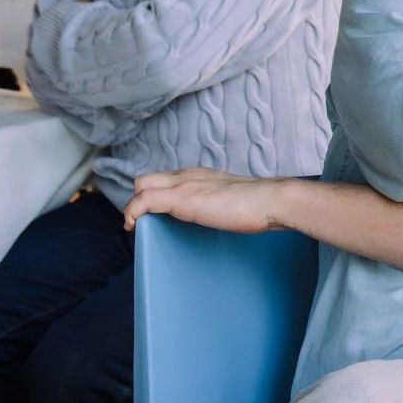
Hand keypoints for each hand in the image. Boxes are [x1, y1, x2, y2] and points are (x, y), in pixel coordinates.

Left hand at [122, 168, 292, 233]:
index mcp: (200, 175)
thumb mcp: (233, 200)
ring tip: (138, 226)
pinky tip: (133, 227)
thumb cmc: (260, 205)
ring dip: (135, 206)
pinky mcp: (179, 198)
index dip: (155, 194)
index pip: (166, 178)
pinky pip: (142, 201)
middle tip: (144, 221)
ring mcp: (182, 184)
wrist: (270, 200)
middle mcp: (187, 175)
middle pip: (147, 179)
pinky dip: (132, 212)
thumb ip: (221, 203)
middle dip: (140, 199)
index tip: (155, 215)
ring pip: (141, 186)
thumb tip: (225, 217)